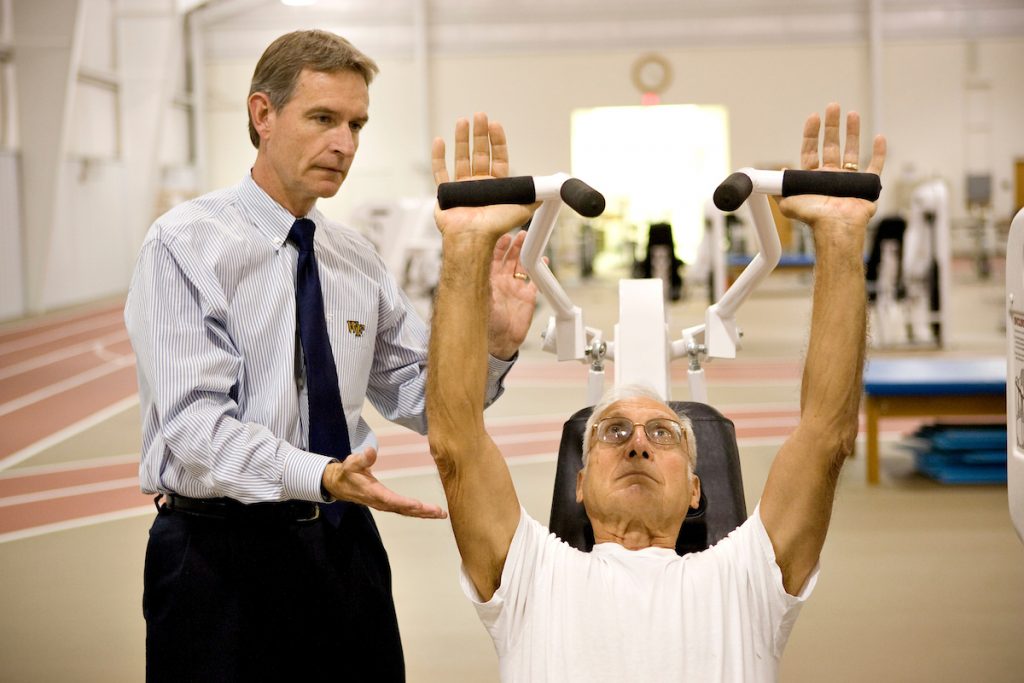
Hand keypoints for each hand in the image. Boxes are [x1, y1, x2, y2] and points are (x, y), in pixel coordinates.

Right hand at [322, 448, 446, 518]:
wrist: (340, 486)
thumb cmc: (347, 473)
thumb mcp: (351, 463)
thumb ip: (362, 458)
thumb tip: (371, 451)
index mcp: (373, 492)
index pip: (390, 499)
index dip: (404, 503)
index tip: (418, 505)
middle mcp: (381, 502)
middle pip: (403, 509)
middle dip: (421, 511)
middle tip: (439, 512)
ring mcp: (385, 505)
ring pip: (406, 511)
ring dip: (424, 513)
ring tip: (441, 514)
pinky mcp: (388, 504)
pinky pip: (405, 510)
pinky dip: (419, 512)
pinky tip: (431, 513)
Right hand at [431, 112, 537, 240]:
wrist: (474, 237)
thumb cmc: (495, 226)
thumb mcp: (523, 208)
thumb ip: (534, 195)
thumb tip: (549, 188)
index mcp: (495, 187)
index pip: (497, 158)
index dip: (497, 141)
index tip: (495, 125)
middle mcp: (478, 185)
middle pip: (479, 154)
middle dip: (479, 134)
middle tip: (480, 116)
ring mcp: (461, 188)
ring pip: (460, 158)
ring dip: (461, 139)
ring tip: (463, 121)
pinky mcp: (446, 193)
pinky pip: (439, 172)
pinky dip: (438, 157)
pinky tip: (439, 141)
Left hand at [488, 231, 537, 359]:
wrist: (500, 343)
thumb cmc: (485, 325)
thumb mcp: (482, 303)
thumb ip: (484, 287)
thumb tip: (479, 269)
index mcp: (488, 281)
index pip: (492, 257)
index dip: (497, 246)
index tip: (502, 236)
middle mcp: (501, 282)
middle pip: (508, 258)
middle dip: (513, 245)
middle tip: (519, 234)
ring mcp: (515, 288)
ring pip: (521, 265)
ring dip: (525, 253)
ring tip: (529, 241)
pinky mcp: (528, 297)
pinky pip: (535, 280)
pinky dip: (540, 270)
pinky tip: (544, 261)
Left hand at [775, 102, 886, 233]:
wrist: (835, 227)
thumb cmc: (814, 218)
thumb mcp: (788, 203)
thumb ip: (780, 188)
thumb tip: (777, 173)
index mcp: (815, 179)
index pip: (811, 151)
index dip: (811, 134)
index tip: (813, 117)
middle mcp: (832, 177)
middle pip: (832, 145)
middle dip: (832, 126)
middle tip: (833, 107)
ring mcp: (850, 180)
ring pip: (852, 150)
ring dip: (852, 132)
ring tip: (852, 114)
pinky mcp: (867, 185)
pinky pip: (875, 166)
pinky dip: (879, 152)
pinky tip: (879, 137)